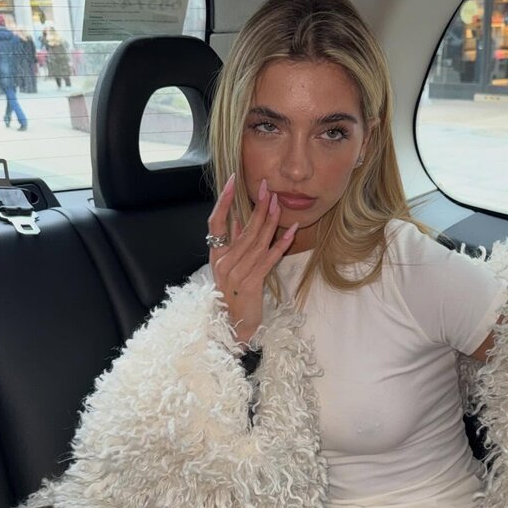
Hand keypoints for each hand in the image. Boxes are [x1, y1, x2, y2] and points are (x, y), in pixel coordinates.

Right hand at [208, 174, 298, 348]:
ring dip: (271, 221)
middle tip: (268, 187)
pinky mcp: (250, 284)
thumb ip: (231, 243)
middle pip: (243, 229)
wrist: (233, 327)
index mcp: (216, 256)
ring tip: (280, 203)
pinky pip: (268, 259)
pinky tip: (291, 231)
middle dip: (257, 207)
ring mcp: (235, 273)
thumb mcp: (228, 268)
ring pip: (257, 241)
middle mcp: (223, 262)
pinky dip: (281, 244)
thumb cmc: (233, 297)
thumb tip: (234, 217)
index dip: (223, 200)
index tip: (232, 180)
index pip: (215, 222)